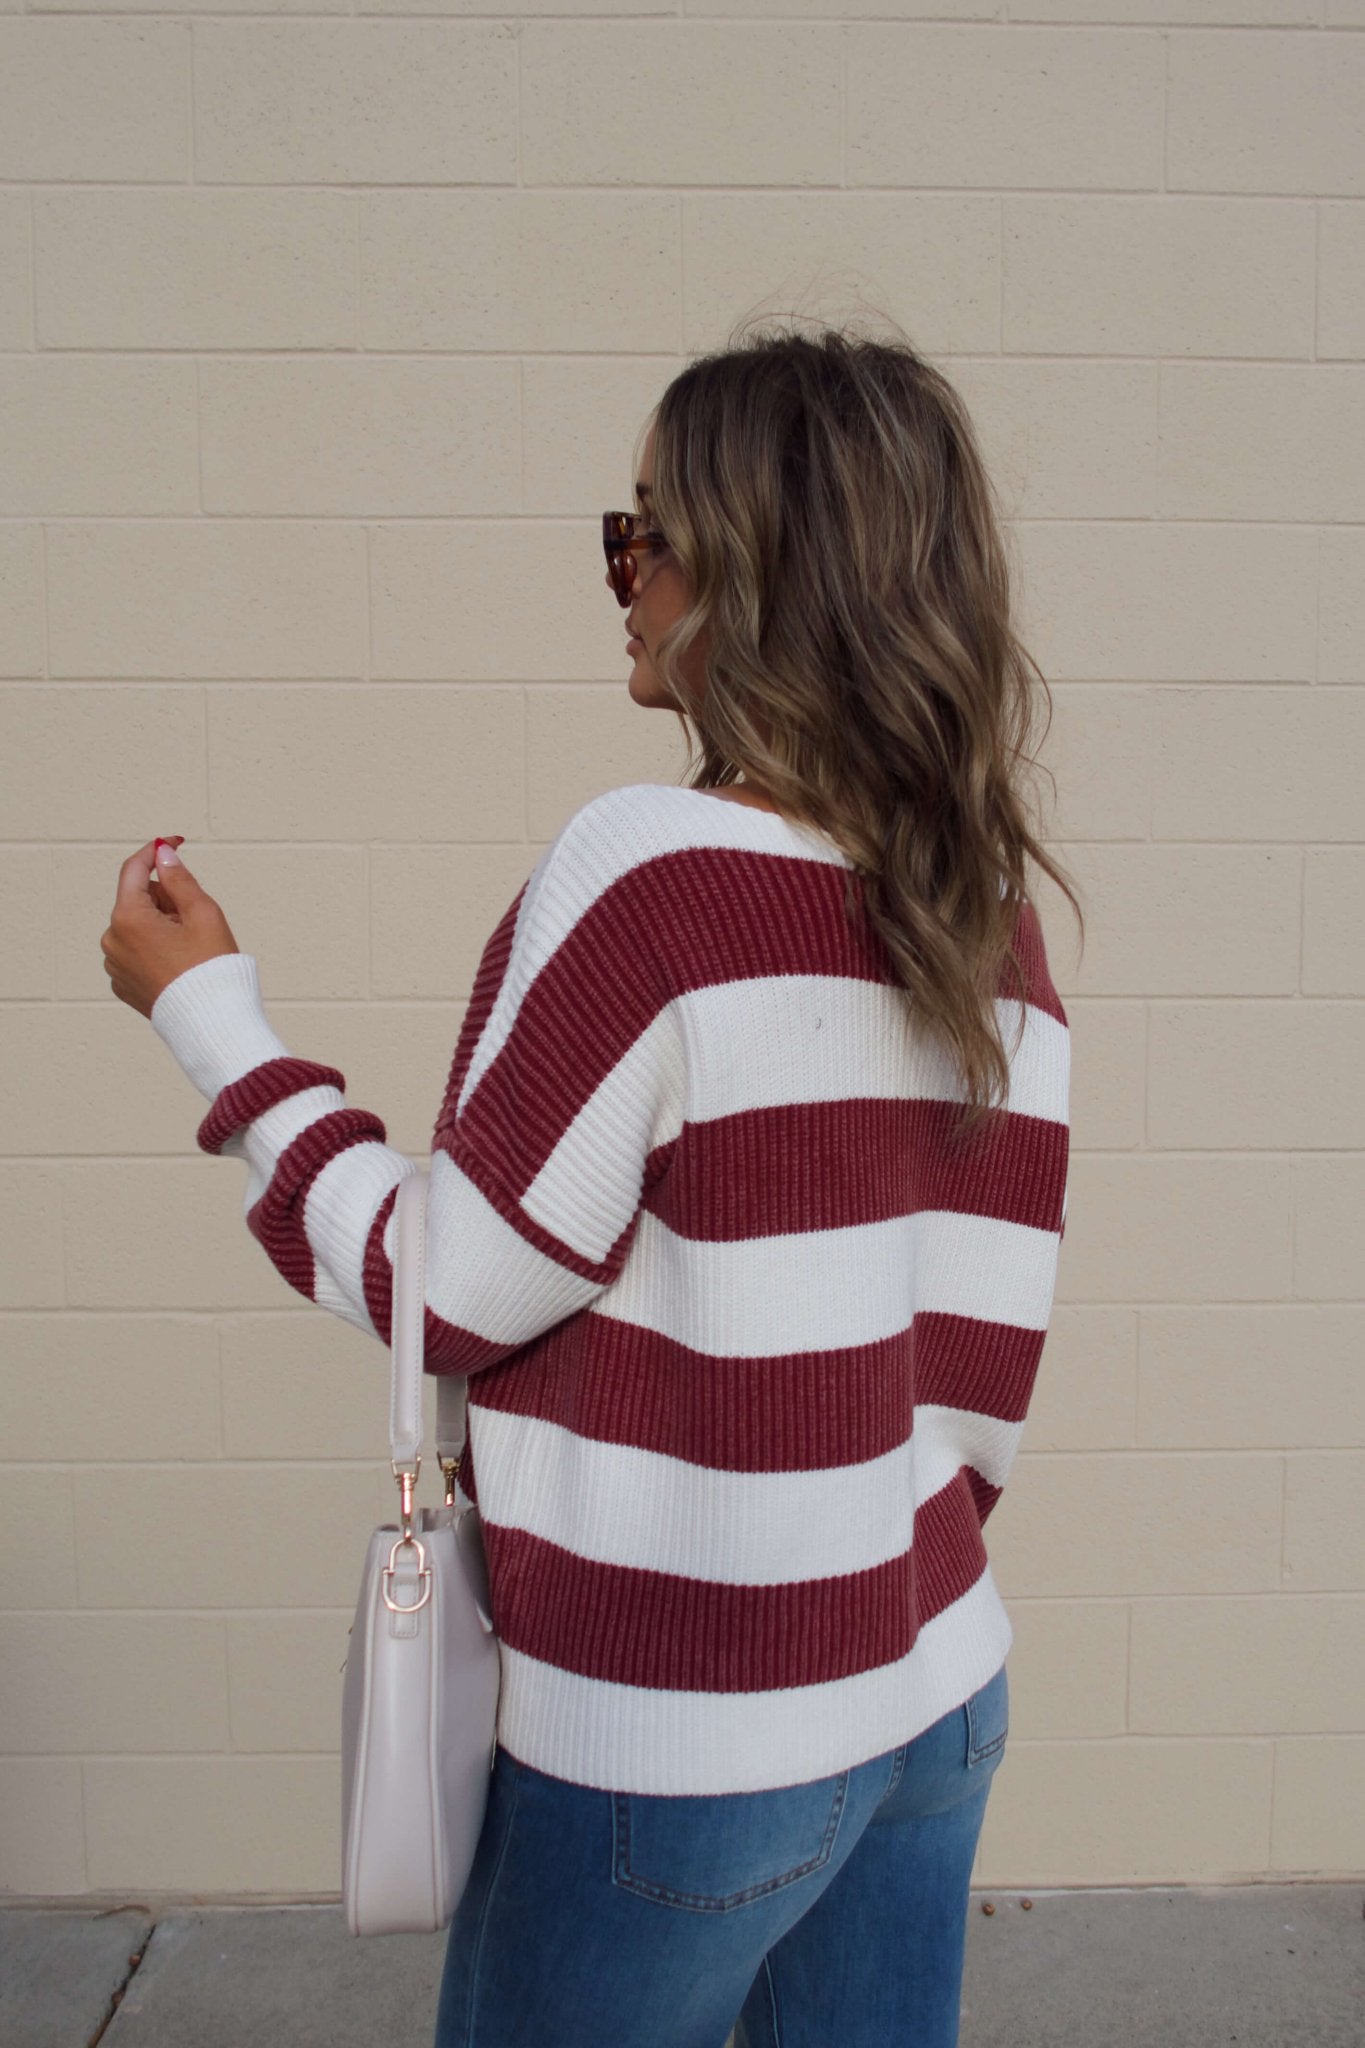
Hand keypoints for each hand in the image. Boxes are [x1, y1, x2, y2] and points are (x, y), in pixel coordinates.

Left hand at [101, 838, 241, 1020]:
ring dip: (162, 924)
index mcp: (127, 918)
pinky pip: (138, 952)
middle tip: (197, 919)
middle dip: (167, 899)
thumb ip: (179, 878)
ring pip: (139, 926)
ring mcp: (115, 964)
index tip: (175, 842)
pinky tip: (180, 964)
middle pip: (139, 899)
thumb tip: (163, 854)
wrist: (211, 1022)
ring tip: (191, 947)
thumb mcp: (202, 913)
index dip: (157, 850)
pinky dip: (157, 948)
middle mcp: (112, 940)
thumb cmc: (211, 970)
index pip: (135, 869)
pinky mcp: (123, 984)